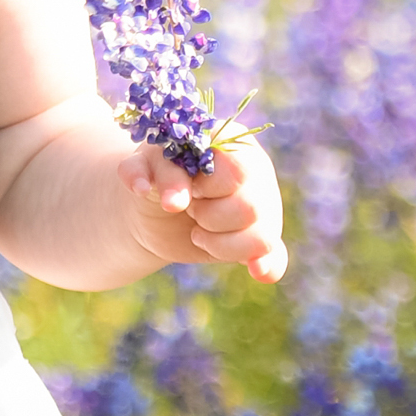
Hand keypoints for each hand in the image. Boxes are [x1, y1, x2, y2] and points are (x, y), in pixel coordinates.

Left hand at [117, 125, 287, 283]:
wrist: (154, 207)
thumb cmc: (153, 176)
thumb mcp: (142, 168)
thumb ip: (142, 172)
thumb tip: (164, 200)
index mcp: (233, 145)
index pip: (236, 171)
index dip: (207, 187)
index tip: (189, 190)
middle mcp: (256, 174)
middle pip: (249, 208)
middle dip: (208, 215)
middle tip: (190, 209)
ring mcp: (263, 208)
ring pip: (260, 237)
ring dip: (217, 241)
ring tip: (197, 229)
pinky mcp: (257, 239)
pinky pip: (273, 257)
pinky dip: (266, 265)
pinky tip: (256, 270)